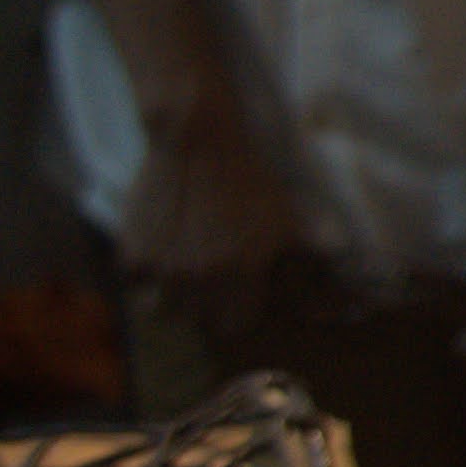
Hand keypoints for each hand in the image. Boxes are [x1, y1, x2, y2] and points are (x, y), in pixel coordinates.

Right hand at [118, 95, 311, 305]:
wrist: (198, 141)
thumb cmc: (250, 180)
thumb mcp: (289, 220)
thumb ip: (307, 265)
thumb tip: (333, 304)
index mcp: (242, 272)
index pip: (237, 325)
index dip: (242, 312)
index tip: (242, 295)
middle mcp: (201, 276)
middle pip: (200, 319)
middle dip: (210, 307)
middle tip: (214, 282)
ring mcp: (163, 267)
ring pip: (164, 309)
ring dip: (176, 297)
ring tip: (186, 273)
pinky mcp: (132, 252)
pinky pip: (136, 284)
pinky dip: (145, 276)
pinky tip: (160, 255)